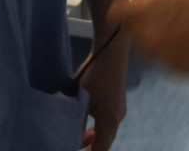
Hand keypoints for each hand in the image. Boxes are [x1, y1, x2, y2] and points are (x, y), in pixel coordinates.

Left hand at [77, 15, 128, 150]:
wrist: (112, 47)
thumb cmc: (96, 72)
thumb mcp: (82, 98)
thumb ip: (77, 122)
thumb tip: (72, 139)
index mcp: (111, 121)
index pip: (100, 150)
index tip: (71, 149)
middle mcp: (118, 118)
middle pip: (104, 142)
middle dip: (87, 146)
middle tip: (69, 143)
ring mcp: (119, 109)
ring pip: (105, 131)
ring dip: (91, 135)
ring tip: (75, 132)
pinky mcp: (117, 100)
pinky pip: (106, 120)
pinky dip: (95, 125)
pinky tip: (84, 118)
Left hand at [110, 0, 188, 72]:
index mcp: (146, 14)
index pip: (116, 13)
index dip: (124, 4)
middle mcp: (150, 40)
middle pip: (133, 30)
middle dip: (142, 19)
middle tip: (164, 8)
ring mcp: (164, 59)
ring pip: (149, 46)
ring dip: (156, 34)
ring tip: (181, 21)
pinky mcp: (179, 71)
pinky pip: (168, 57)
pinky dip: (174, 47)